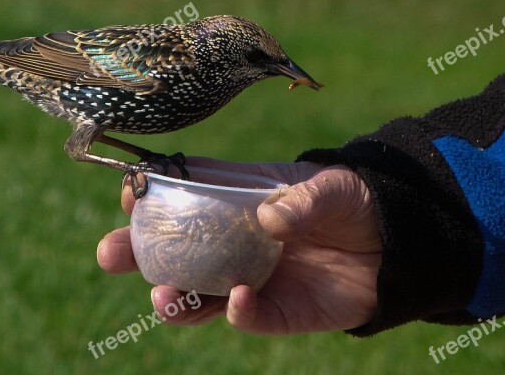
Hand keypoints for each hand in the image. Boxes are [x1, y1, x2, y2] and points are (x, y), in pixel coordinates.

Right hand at [97, 156, 380, 333]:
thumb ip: (303, 199)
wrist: (395, 248)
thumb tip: (271, 219)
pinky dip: (237, 312)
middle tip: (109, 254)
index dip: (151, 193)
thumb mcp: (333, 188)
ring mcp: (250, 276)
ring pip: (196, 291)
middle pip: (174, 248)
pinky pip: (246, 317)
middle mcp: (233, 240)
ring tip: (161, 296)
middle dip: (137, 252)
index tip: (131, 194)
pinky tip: (237, 298)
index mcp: (237, 198)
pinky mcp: (276, 310)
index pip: (182, 193)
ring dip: (174, 296)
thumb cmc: (355, 202)